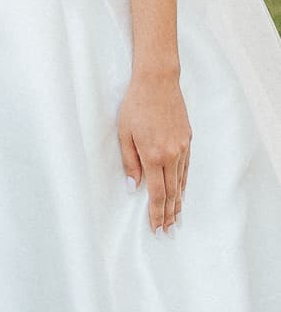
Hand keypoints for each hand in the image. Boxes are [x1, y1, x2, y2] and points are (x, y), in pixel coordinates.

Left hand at [118, 70, 190, 232]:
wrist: (157, 81)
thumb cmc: (135, 104)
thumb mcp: (124, 132)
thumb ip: (129, 162)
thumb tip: (133, 187)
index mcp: (153, 155)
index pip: (156, 193)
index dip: (157, 213)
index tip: (156, 228)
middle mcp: (171, 155)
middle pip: (172, 192)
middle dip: (169, 214)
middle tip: (168, 231)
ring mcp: (182, 148)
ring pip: (181, 182)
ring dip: (178, 202)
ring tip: (175, 218)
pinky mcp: (187, 140)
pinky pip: (186, 168)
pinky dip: (183, 184)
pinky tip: (181, 191)